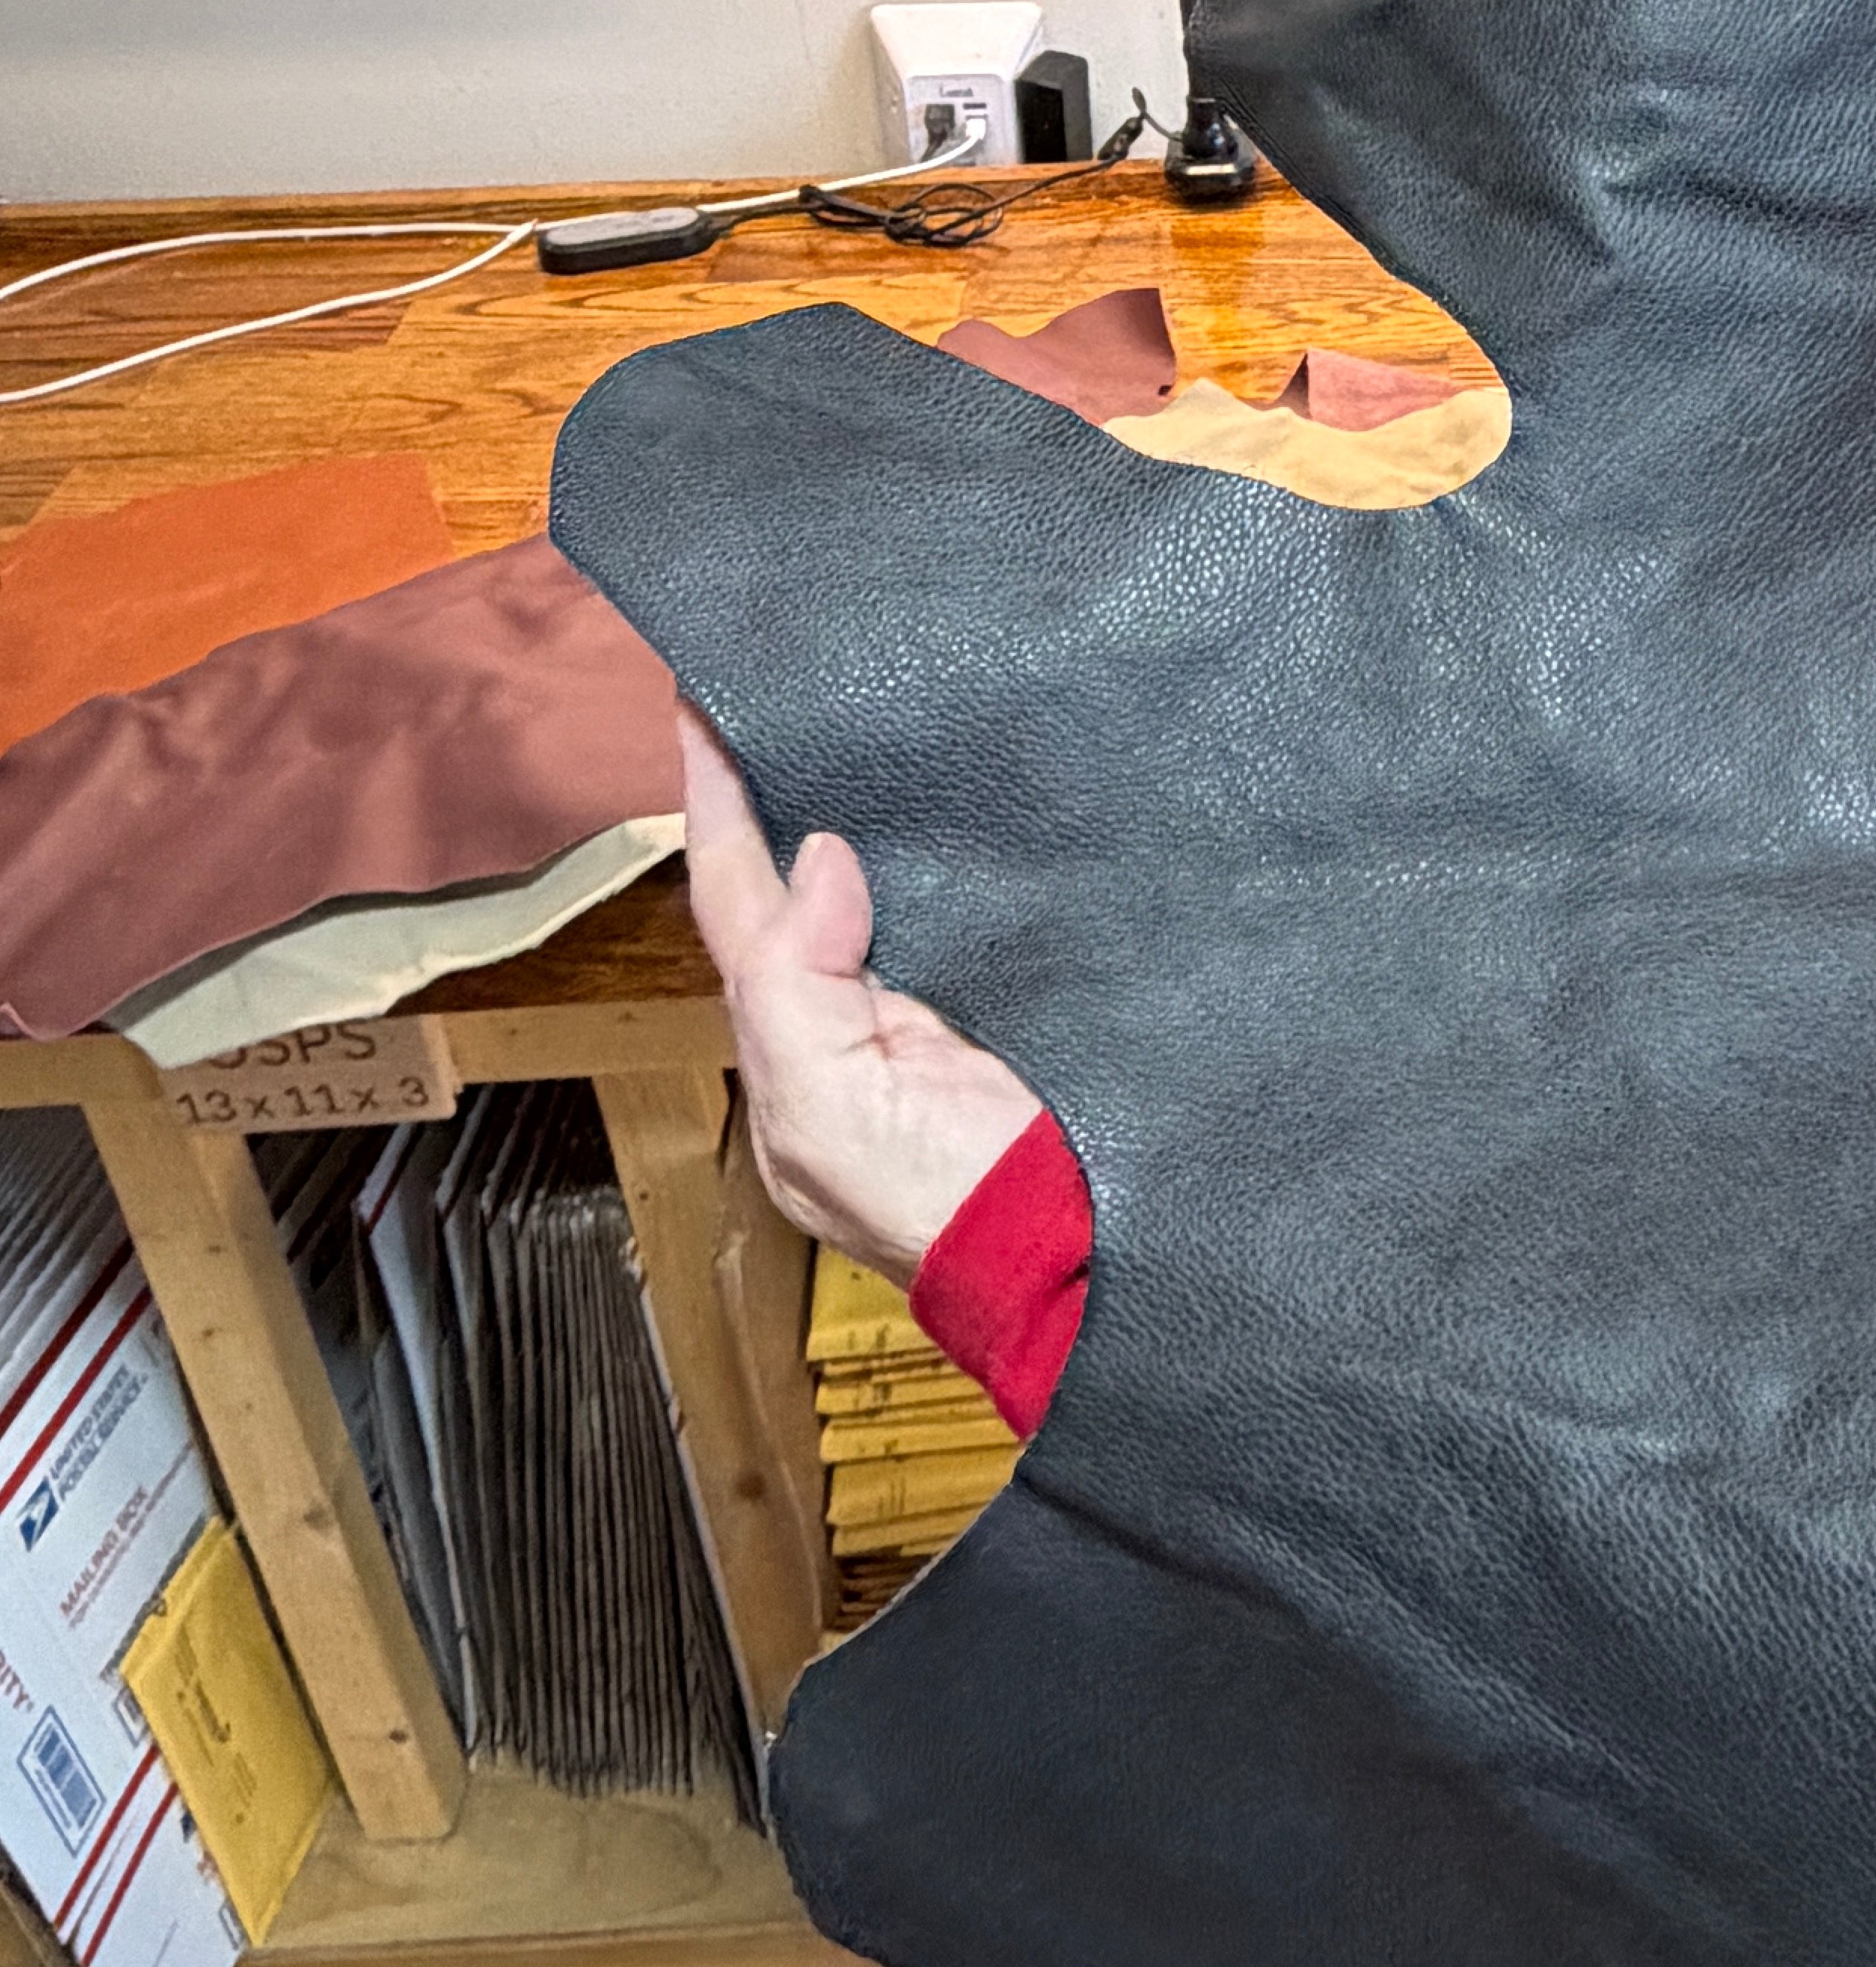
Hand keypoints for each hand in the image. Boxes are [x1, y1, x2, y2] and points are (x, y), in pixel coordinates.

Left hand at [678, 703, 1043, 1283]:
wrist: (1091, 1264)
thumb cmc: (957, 1214)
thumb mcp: (837, 1115)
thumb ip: (803, 986)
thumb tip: (818, 860)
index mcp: (793, 1058)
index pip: (737, 909)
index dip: (715, 810)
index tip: (693, 711)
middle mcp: (847, 1032)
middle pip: (786, 896)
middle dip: (761, 803)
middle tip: (747, 702)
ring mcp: (926, 1022)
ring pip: (863, 899)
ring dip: (838, 819)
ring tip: (823, 731)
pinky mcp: (1006, 1008)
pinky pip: (948, 916)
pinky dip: (924, 861)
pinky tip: (932, 810)